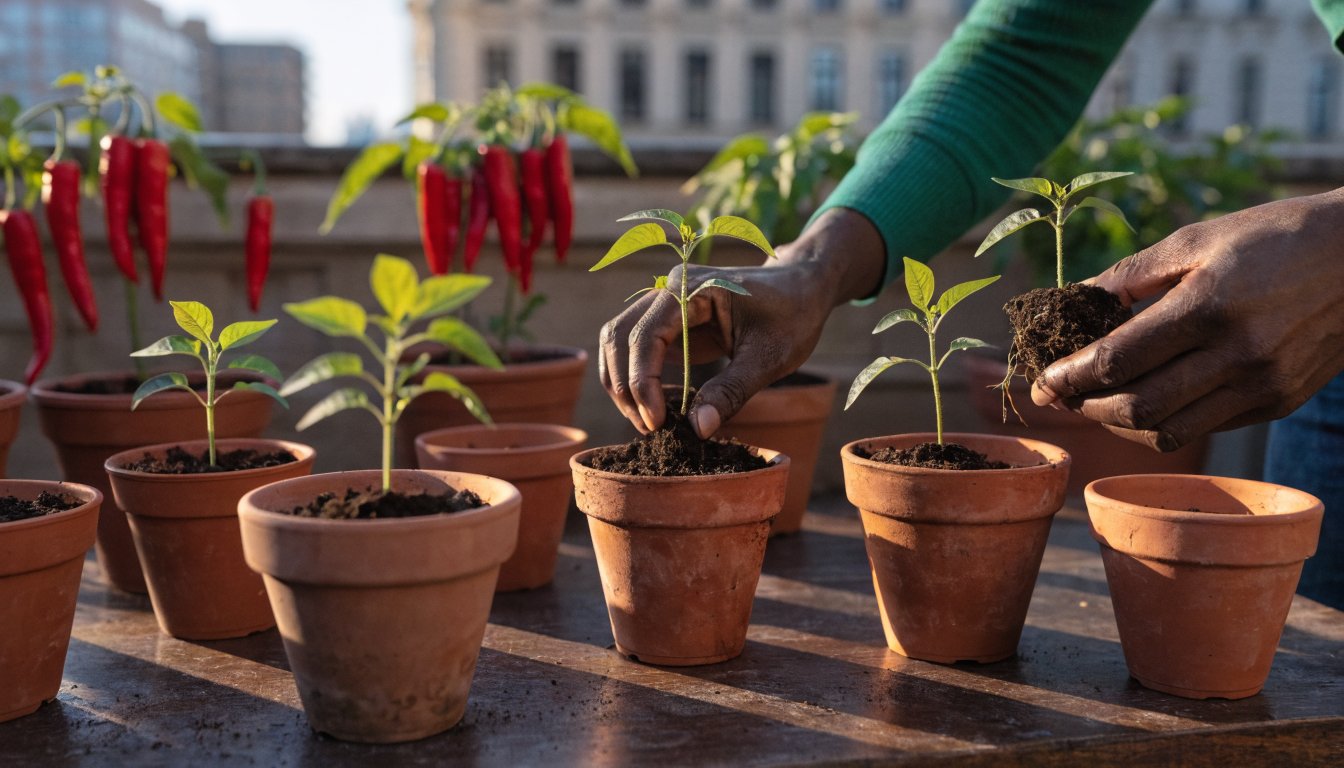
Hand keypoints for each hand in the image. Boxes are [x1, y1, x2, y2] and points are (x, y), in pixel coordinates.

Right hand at [599, 208, 884, 437]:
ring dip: (623, 383)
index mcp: (692, 288)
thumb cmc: (794, 314)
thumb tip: (697, 429)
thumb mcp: (770, 357)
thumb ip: (732, 391)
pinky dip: (637, 379)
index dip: (642, 382)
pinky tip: (659, 407)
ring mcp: (665, 305)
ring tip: (649, 422)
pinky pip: (636, 349)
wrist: (804, 288)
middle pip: (619, 336)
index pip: (645, 335)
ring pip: (619, 342)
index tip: (658, 422)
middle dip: (625, 386)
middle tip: (650, 428)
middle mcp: (670, 290)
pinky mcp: (670, 324)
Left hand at [1032, 188, 1343, 450]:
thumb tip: (1071, 301)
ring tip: (1096, 403)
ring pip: (1167, 431)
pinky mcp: (1278, 403)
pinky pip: (1203, 428)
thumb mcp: (1197, 239)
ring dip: (1119, 424)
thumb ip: (1130, 276)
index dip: (1069, 377)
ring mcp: (1261, 385)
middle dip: (1086, 407)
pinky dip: (1162, 424)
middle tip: (1062, 395)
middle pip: (1136, 407)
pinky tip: (1144, 401)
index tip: (1041, 382)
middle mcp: (1237, 355)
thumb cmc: (1272, 237)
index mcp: (1208, 306)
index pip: (1117, 360)